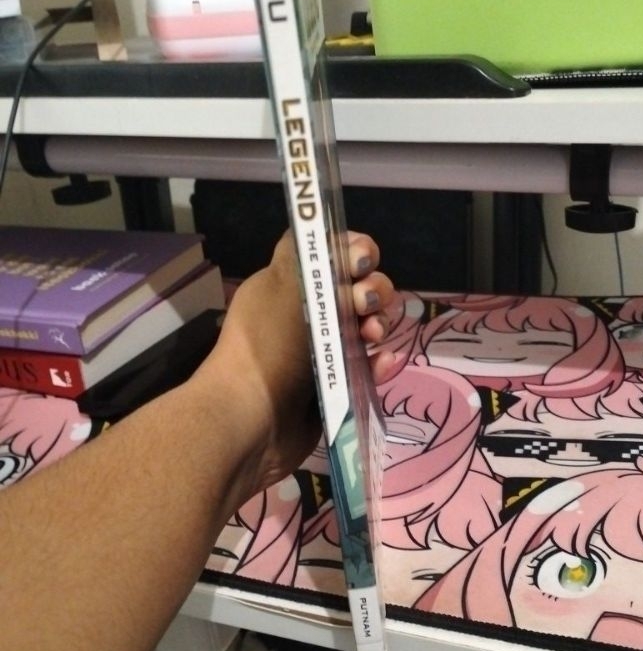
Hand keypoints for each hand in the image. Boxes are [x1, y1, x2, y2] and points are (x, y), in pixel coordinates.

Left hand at [194, 230, 393, 500]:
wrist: (252, 421)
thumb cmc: (267, 345)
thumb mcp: (279, 284)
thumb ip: (303, 250)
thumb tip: (321, 228)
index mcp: (293, 285)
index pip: (336, 255)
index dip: (357, 252)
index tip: (361, 261)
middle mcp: (311, 314)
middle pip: (362, 289)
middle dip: (374, 291)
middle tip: (363, 305)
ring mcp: (327, 351)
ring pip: (371, 328)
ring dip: (380, 326)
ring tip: (371, 337)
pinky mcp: (340, 385)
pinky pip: (371, 368)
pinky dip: (380, 364)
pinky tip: (382, 363)